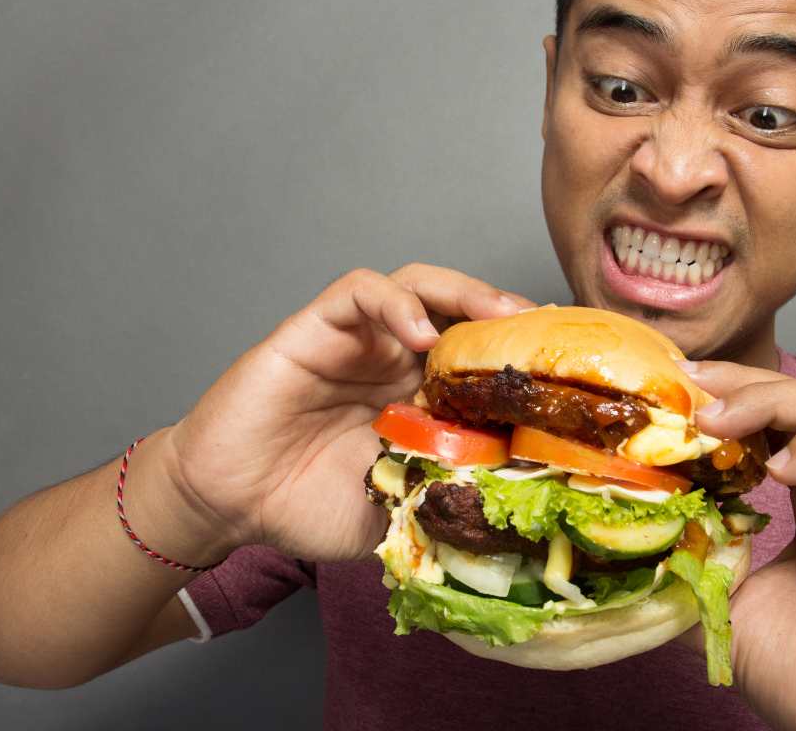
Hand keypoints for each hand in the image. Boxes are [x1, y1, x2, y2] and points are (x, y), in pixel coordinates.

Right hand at [165, 264, 532, 561]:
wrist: (230, 505)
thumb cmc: (306, 505)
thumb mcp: (394, 508)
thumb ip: (440, 493)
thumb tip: (513, 507)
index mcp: (419, 399)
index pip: (479, 360)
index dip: (520, 360)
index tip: (565, 373)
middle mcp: (394, 360)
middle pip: (461, 312)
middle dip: (506, 316)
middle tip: (544, 332)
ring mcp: (357, 340)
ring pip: (419, 286)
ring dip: (463, 292)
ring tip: (497, 313)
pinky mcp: (314, 328)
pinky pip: (359, 293)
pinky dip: (394, 300)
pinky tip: (417, 328)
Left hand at [681, 361, 795, 730]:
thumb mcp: (723, 613)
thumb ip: (686, 565)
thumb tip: (629, 532)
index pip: (770, 426)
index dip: (723, 400)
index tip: (668, 391)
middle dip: (741, 383)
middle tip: (686, 384)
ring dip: (776, 399)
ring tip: (717, 420)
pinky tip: (782, 466)